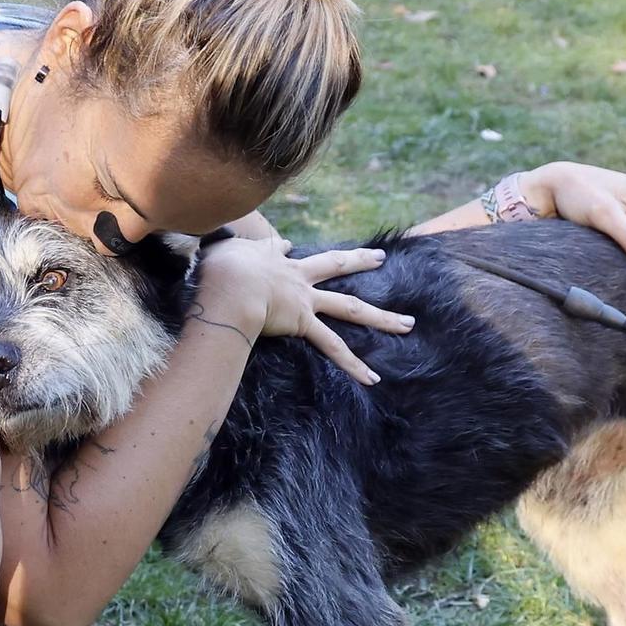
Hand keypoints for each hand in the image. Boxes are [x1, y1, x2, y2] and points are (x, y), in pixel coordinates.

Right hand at [196, 236, 413, 384]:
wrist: (229, 285)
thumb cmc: (218, 269)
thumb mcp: (219, 249)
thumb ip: (223, 247)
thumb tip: (223, 246)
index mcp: (273, 260)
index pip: (283, 252)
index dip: (283, 251)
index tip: (285, 249)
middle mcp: (296, 277)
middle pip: (334, 264)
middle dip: (358, 260)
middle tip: (380, 258)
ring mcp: (305, 300)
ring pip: (351, 308)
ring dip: (382, 318)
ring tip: (408, 324)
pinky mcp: (303, 323)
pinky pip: (333, 348)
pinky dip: (353, 365)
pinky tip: (373, 379)